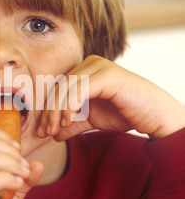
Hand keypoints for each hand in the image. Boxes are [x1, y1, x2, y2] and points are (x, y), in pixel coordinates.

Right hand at [0, 126, 42, 198]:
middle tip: (25, 166)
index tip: (19, 152)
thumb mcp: (9, 196)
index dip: (1, 137)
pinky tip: (16, 184)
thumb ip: (21, 179)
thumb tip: (38, 163)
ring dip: (8, 163)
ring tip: (23, 175)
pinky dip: (5, 178)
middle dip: (8, 151)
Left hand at [37, 55, 184, 140]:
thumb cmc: (126, 113)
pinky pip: (80, 89)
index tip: (42, 132)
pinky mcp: (107, 75)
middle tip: (44, 133)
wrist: (155, 116)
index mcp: (84, 70)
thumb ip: (73, 123)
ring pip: (66, 87)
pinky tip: (68, 121)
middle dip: (49, 112)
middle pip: (58, 86)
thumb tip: (53, 134)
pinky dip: (70, 106)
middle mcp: (90, 63)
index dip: (47, 110)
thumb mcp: (92, 120)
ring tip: (55, 130)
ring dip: (57, 111)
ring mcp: (99, 66)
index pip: (57, 88)